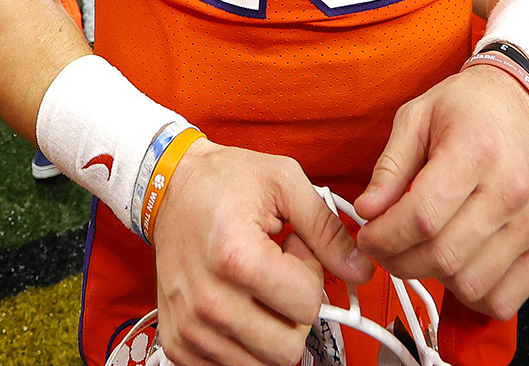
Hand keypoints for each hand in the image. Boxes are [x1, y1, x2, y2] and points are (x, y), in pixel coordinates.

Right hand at [150, 140, 370, 365]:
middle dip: (296, 311)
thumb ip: (327, 230)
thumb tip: (360, 270)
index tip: (294, 250)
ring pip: (263, 363)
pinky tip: (239, 305)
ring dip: (271, 328)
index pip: (307, 305)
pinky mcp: (179, 344)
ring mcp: (191, 328)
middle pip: (288, 347)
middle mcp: (210, 301)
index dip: (311, 274)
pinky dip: (245, 344)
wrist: (168, 188)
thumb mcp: (284, 183)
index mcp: (236, 258)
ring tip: (257, 285)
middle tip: (279, 274)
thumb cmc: (223, 181)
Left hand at [351, 65, 528, 318]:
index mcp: (477, 149)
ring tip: (422, 249)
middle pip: (443, 255)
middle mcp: (511, 189)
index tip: (368, 235)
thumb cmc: (465, 111)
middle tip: (385, 246)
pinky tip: (457, 264)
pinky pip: (501, 300)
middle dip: (398, 260)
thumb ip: (389, 168)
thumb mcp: (414, 119)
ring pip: (468, 283)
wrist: (516, 106)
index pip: (423, 216)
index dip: (384, 236)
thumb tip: (367, 212)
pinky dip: (471, 294)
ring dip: (433, 276)